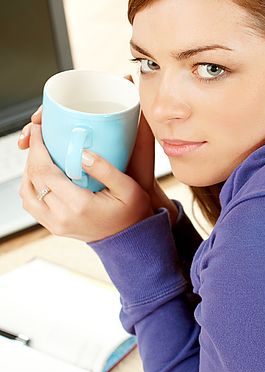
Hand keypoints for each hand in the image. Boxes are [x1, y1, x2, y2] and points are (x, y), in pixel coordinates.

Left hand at [18, 75, 178, 226]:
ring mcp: (55, 224)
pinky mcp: (53, 227)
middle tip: (39, 137)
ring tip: (40, 154)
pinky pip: (31, 204)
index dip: (37, 148)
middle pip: (32, 179)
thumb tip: (82, 153)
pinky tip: (43, 174)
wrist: (131, 240)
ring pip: (26, 192)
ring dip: (29, 170)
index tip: (38, 130)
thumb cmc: (132, 213)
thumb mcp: (128, 188)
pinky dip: (32, 185)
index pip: (44, 171)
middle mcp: (62, 217)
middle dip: (32, 154)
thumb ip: (105, 169)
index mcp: (79, 205)